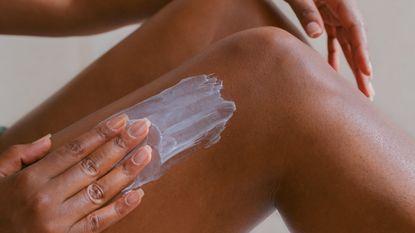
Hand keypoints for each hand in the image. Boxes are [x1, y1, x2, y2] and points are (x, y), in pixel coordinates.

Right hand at [0, 114, 151, 232]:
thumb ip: (20, 154)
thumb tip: (51, 139)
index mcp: (32, 178)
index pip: (75, 149)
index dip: (101, 133)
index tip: (122, 120)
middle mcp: (47, 198)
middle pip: (92, 165)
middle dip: (121, 145)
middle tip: (142, 129)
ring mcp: (59, 221)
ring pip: (100, 191)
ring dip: (127, 171)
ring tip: (145, 154)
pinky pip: (99, 223)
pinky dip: (120, 209)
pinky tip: (138, 194)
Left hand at [285, 0, 374, 99]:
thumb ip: (307, 12)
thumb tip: (316, 34)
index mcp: (340, 1)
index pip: (355, 28)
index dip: (361, 51)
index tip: (366, 71)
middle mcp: (340, 10)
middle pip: (355, 41)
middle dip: (362, 68)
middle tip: (368, 92)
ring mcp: (334, 15)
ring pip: (347, 44)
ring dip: (352, 67)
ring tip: (359, 90)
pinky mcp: (325, 20)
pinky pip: (333, 42)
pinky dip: (334, 57)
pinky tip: (334, 73)